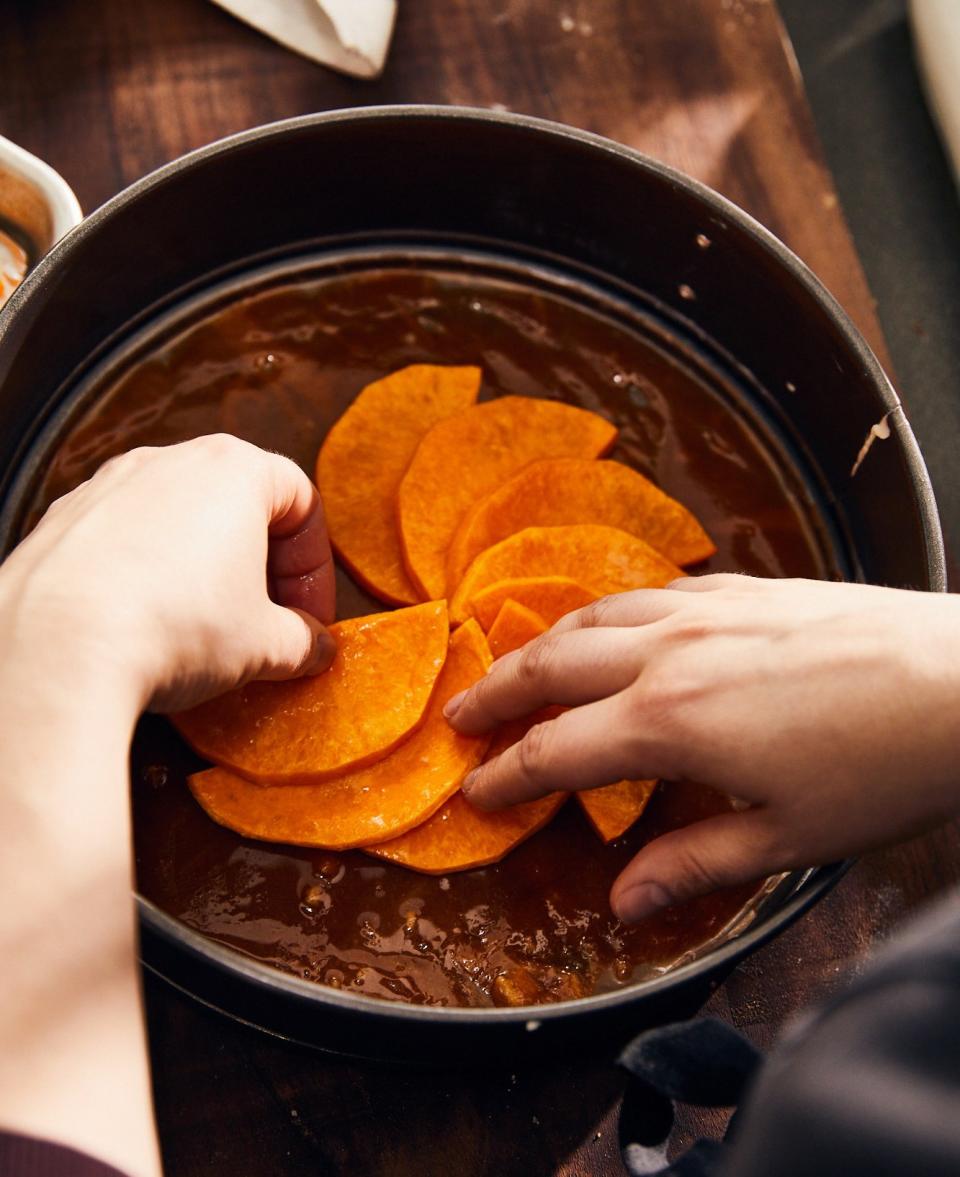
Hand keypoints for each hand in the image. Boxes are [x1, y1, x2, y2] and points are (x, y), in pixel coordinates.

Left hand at [0, 434, 335, 710]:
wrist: (59, 647)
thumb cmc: (175, 628)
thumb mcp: (264, 646)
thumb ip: (301, 641)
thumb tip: (312, 648)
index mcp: (234, 470)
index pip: (301, 503)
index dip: (314, 567)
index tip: (309, 617)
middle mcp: (170, 461)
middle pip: (239, 505)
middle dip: (261, 567)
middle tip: (267, 624)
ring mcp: (109, 485)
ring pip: (178, 520)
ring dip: (202, 569)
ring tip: (204, 629)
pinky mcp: (62, 519)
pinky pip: (123, 540)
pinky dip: (145, 574)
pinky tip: (145, 627)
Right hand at [445, 575, 959, 921]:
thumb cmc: (883, 767)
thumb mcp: (786, 837)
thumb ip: (692, 864)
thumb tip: (623, 905)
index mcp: (668, 722)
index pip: (555, 751)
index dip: (505, 774)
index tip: (474, 791)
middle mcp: (668, 653)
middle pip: (550, 664)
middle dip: (494, 692)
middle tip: (459, 715)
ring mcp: (703, 609)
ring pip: (592, 615)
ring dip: (543, 642)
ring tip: (517, 665)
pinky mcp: (742, 587)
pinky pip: (648, 592)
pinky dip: (608, 613)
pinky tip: (614, 628)